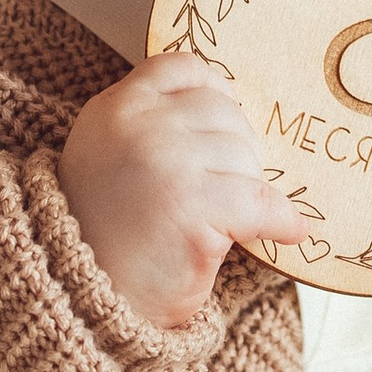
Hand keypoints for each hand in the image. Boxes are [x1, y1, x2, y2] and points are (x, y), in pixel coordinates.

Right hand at [58, 55, 310, 330]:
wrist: (84, 304)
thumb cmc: (108, 235)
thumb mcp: (108, 156)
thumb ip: (153, 123)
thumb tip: (233, 111)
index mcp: (116, 107)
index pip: (187, 67)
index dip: (216, 96)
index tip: (223, 131)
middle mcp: (137, 125)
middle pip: (226, 113)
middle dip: (236, 155)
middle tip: (221, 194)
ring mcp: (164, 161)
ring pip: (247, 156)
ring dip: (248, 192)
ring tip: (222, 222)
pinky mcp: (191, 206)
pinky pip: (262, 201)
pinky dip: (281, 220)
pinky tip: (287, 232)